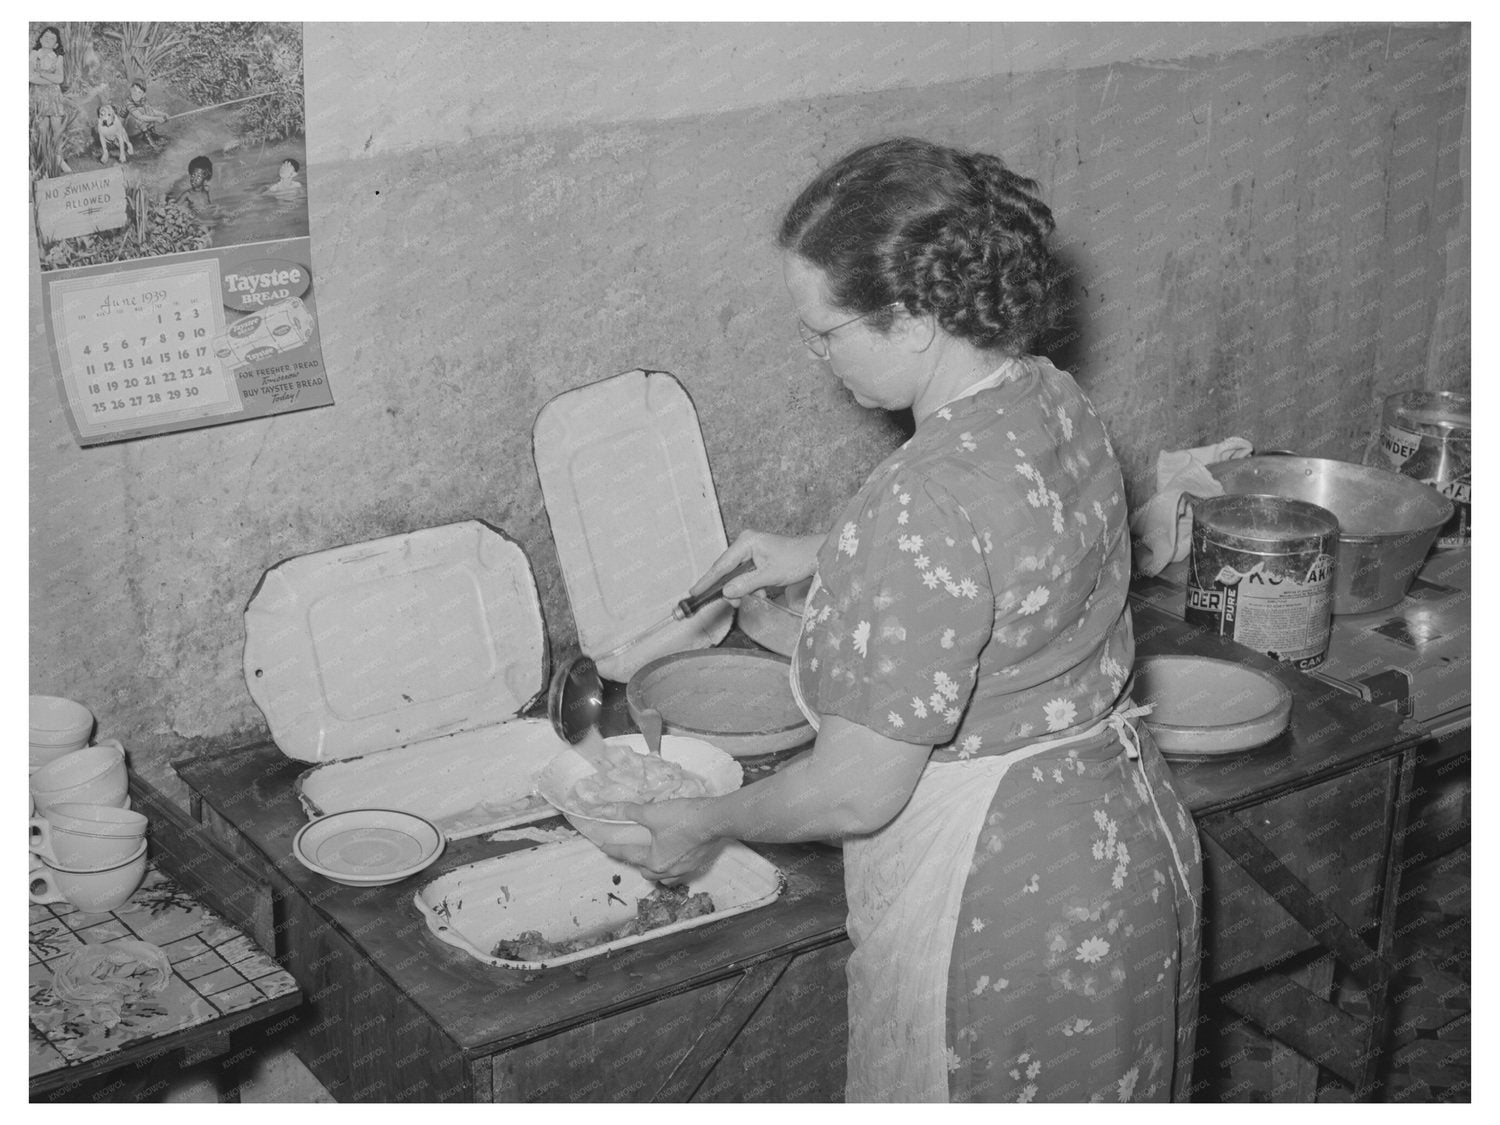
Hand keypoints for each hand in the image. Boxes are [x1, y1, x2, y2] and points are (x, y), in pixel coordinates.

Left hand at [598, 798, 721, 881]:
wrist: (716, 819)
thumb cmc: (683, 818)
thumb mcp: (652, 812)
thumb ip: (629, 812)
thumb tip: (608, 809)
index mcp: (654, 862)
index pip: (627, 854)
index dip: (612, 847)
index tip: (601, 845)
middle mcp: (668, 871)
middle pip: (646, 871)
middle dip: (637, 862)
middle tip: (632, 848)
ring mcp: (685, 869)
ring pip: (663, 876)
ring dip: (655, 868)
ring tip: (653, 855)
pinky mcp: (698, 863)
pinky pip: (678, 870)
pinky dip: (672, 864)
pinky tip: (674, 853)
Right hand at [690, 530, 822, 604]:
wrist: (815, 556)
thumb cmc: (796, 560)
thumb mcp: (770, 576)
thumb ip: (746, 584)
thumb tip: (726, 592)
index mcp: (746, 542)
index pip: (721, 565)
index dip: (707, 581)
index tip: (694, 592)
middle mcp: (745, 543)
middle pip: (726, 570)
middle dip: (729, 588)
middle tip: (729, 603)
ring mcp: (751, 551)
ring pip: (736, 575)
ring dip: (744, 589)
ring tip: (758, 594)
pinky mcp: (756, 559)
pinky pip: (746, 576)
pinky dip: (751, 586)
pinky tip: (762, 591)